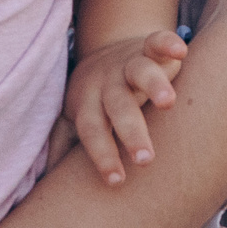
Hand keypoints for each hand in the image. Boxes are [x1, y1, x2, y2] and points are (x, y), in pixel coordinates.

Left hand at [63, 29, 186, 185]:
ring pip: (140, 72)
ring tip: (167, 102)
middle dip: (131, 132)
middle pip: (118, 107)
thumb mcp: (75, 118)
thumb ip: (63, 146)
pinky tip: (180, 51)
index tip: (116, 181)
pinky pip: (157, 41)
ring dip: (153, 85)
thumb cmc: (94, 97)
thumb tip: (46, 186)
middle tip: (145, 159)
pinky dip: (168, 43)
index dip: (102, 155)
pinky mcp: (147, 47)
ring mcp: (128, 63)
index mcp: (88, 104)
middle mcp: (107, 84)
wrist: (106, 49)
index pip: (93, 131)